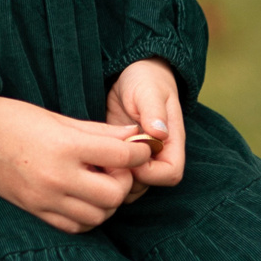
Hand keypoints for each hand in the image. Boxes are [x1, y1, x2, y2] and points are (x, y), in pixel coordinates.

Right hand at [0, 96, 139, 232]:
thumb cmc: (14, 120)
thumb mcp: (58, 118)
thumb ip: (99, 131)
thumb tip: (134, 136)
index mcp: (65, 146)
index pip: (121, 157)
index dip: (139, 153)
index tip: (139, 149)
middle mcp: (58, 177)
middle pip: (114, 193)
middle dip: (123, 181)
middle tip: (114, 168)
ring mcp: (46, 199)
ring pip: (98, 216)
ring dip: (106, 202)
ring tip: (96, 183)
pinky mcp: (36, 211)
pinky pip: (75, 227)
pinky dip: (86, 217)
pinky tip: (81, 199)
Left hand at [105, 58, 186, 196]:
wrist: (130, 75)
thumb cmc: (145, 80)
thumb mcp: (148, 90)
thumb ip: (154, 111)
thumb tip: (160, 133)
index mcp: (171, 143)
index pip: (170, 174)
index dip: (150, 172)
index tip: (128, 155)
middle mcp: (157, 156)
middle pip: (147, 185)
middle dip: (126, 178)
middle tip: (105, 159)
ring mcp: (138, 158)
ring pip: (129, 186)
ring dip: (111, 177)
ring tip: (95, 156)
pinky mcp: (120, 156)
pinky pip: (114, 176)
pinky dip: (102, 171)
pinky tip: (89, 155)